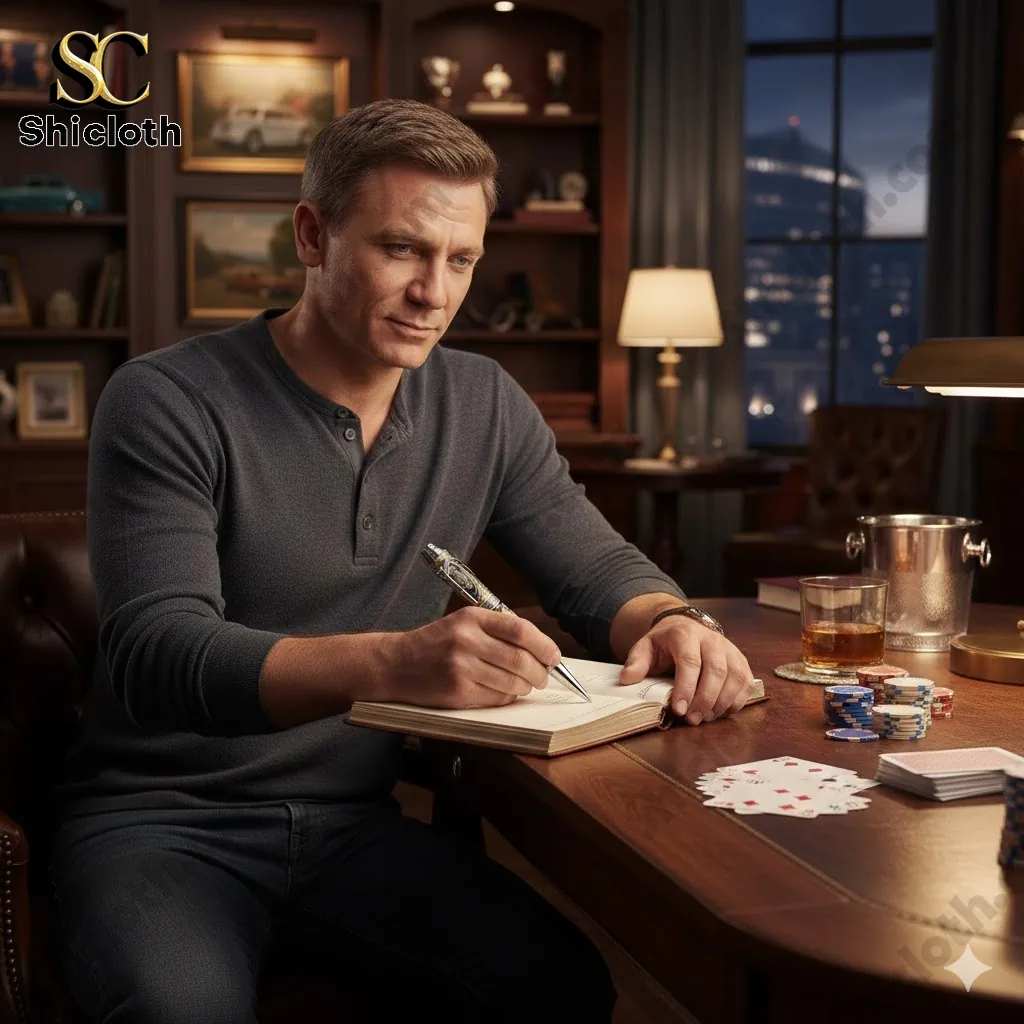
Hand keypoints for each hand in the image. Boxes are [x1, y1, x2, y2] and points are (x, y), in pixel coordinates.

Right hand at [385, 606, 561, 708]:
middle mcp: (466, 640)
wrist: (397, 664)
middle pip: (520, 659)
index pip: (520, 630)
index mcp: (472, 618)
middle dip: (540, 672)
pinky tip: (505, 691)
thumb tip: (541, 650)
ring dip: (526, 686)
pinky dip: (508, 697)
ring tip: (525, 684)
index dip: (544, 645)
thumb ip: (499, 630)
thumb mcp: (464, 622)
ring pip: (512, 682)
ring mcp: (461, 667)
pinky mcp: (457, 692)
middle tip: (544, 676)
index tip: (554, 656)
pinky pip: (497, 698)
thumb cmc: (437, 643)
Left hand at [618, 615, 754, 724]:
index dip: (686, 688)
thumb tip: (627, 680)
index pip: (690, 662)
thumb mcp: (645, 647)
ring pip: (734, 677)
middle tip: (692, 720)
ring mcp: (730, 650)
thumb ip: (636, 662)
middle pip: (716, 671)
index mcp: (685, 635)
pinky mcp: (741, 661)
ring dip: (721, 703)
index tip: (678, 710)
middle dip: (704, 699)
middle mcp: (712, 640)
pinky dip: (736, 701)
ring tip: (704, 718)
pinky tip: (720, 712)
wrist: (685, 627)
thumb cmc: (665, 643)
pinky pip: (745, 683)